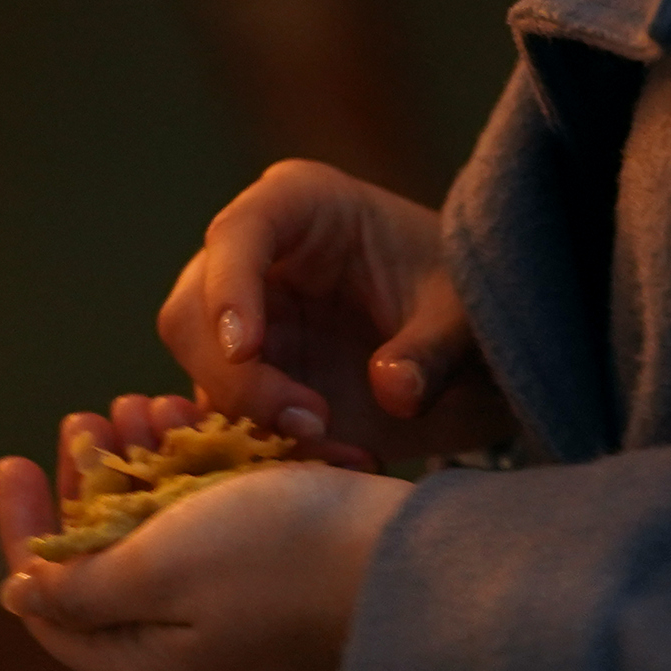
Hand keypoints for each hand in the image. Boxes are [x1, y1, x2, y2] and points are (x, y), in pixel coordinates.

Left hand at [0, 397, 411, 670]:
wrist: (404, 555)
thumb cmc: (279, 555)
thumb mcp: (158, 566)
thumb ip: (80, 588)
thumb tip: (20, 593)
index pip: (49, 604)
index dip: (23, 530)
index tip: (16, 457)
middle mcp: (186, 663)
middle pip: (104, 569)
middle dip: (90, 484)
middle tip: (90, 416)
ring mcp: (233, 630)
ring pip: (159, 542)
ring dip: (140, 470)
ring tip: (143, 405)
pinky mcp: (273, 593)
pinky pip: (209, 536)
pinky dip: (191, 481)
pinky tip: (192, 426)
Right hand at [157, 161, 509, 463]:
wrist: (478, 352)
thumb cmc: (466, 301)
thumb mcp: (463, 315)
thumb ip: (432, 350)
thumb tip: (390, 389)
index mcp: (300, 206)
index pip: (237, 233)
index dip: (228, 289)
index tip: (243, 349)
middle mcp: (256, 264)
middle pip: (192, 315)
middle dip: (239, 380)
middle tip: (311, 423)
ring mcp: (247, 330)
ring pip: (201, 381)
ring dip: (253, 428)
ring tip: (343, 452)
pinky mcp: (253, 390)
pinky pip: (229, 429)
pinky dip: (269, 458)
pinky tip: (343, 463)